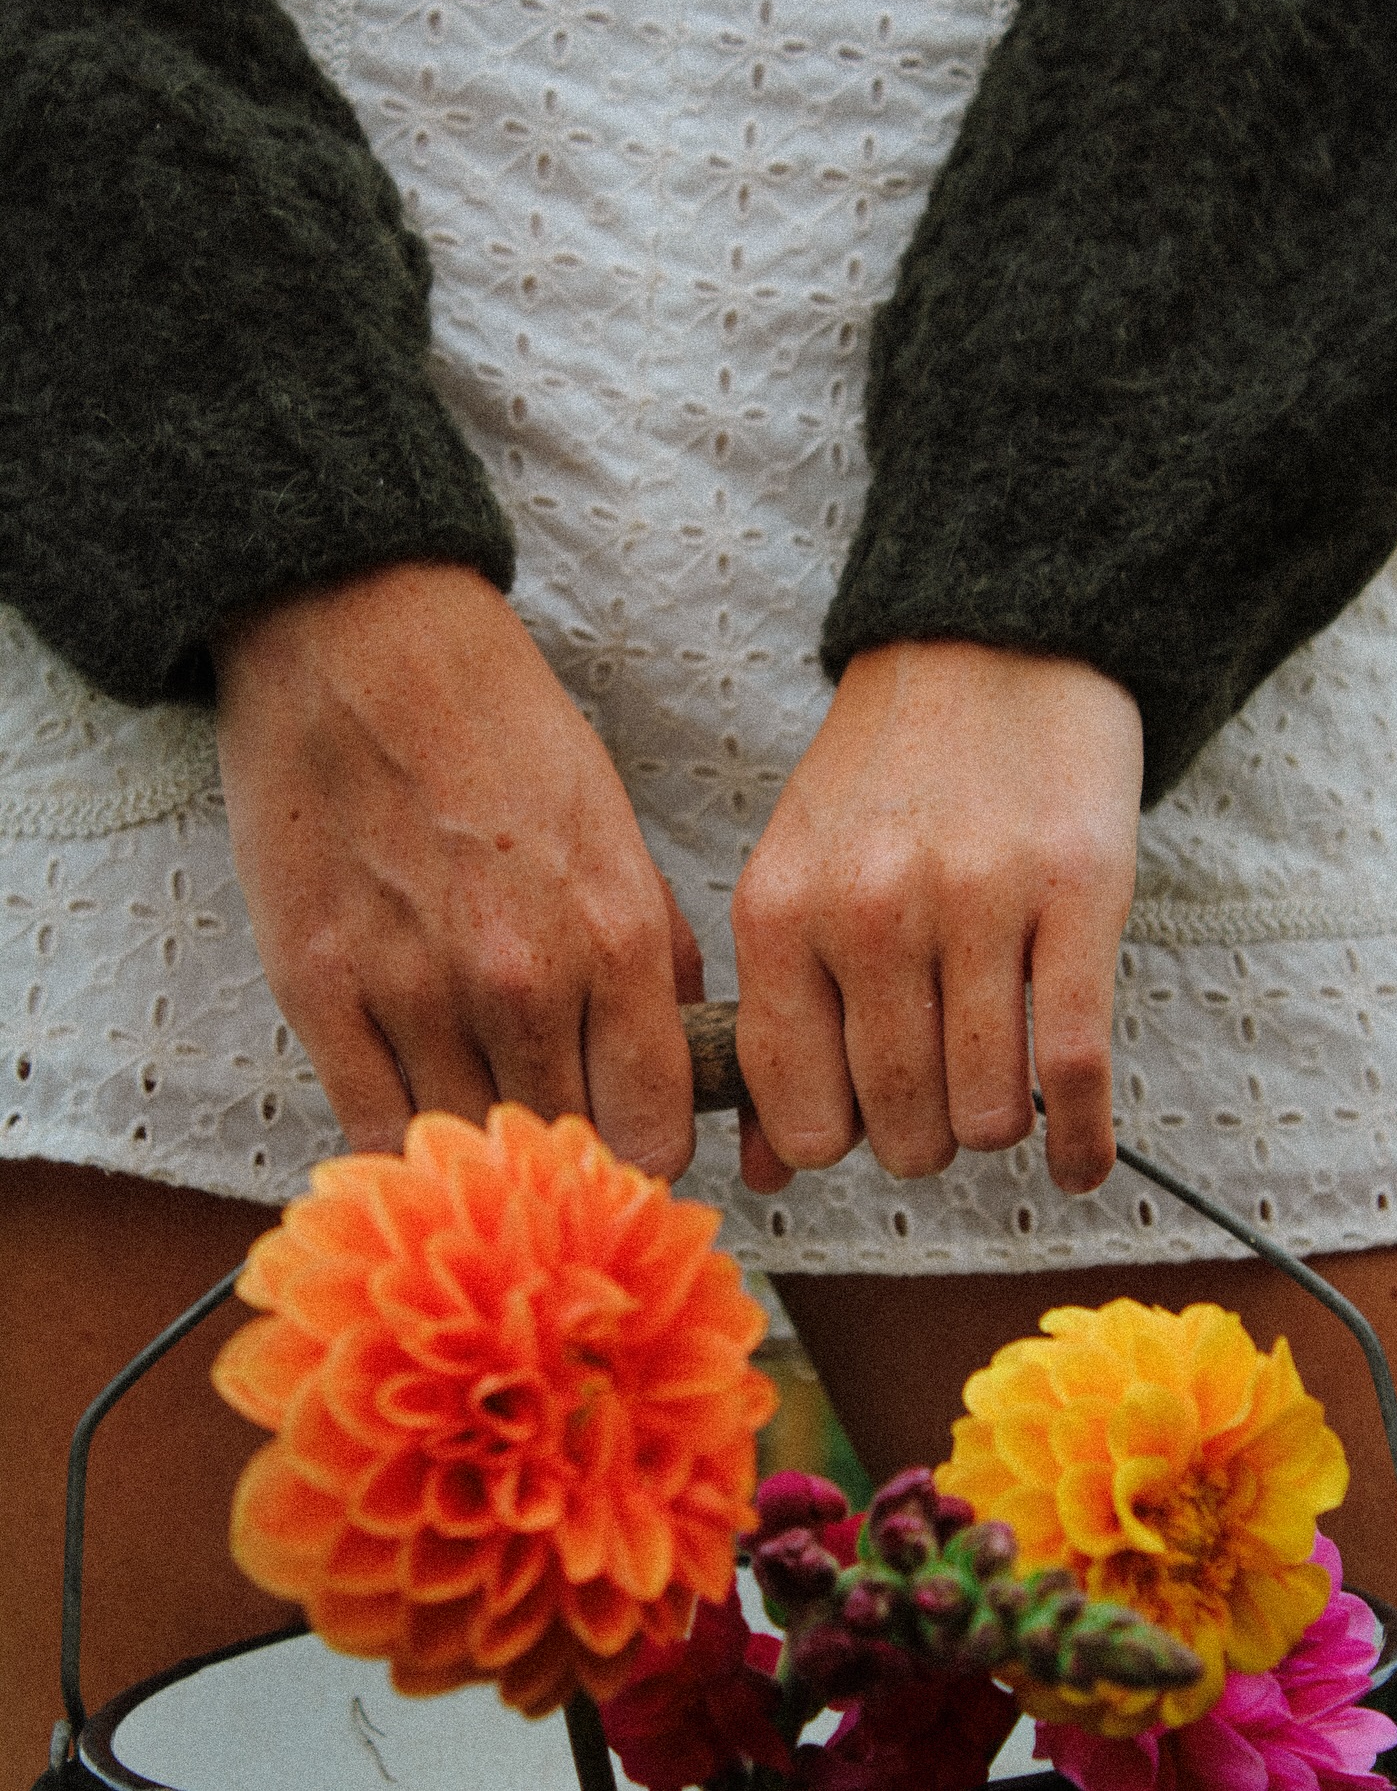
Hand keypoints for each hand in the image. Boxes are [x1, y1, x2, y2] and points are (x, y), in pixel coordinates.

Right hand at [214, 563, 701, 1173]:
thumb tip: (677, 1042)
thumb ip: (652, 945)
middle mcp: (522, 982)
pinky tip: (414, 1103)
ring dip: (480, 1141)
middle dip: (564, 1148)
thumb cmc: (498, 724)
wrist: (364, 643)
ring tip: (480, 1103)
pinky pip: (371, 1123)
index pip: (650, 1132)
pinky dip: (400, 1133)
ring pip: (466, 1144)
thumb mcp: (613, 820)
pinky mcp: (320, 989)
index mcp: (613, 938)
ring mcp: (414, 992)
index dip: (644, 1152)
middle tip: (549, 1124)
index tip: (626, 1139)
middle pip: (559, 1147)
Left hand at [731, 639, 1142, 1193]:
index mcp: (780, 910)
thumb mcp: (795, 876)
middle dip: (921, 1141)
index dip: (834, 1143)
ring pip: (988, 1114)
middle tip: (936, 1103)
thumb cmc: (885, 778)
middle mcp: (869, 911)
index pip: (798, 1110)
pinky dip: (1083, 1141)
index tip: (860, 1122)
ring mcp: (976, 903)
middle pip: (899, 1127)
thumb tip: (764, 1172)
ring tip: (997, 1082)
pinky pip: (1078, 1070)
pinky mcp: (1078, 895)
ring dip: (996, 1125)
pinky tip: (1079, 1158)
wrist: (989, 647)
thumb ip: (777, 1021)